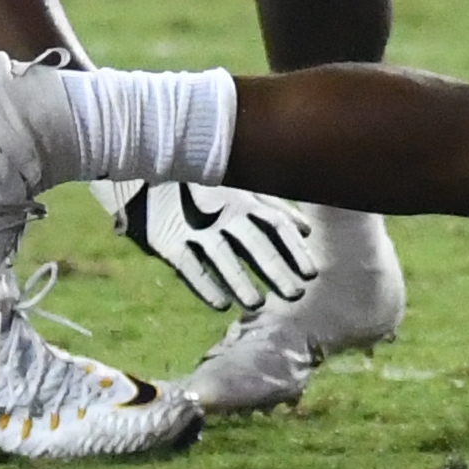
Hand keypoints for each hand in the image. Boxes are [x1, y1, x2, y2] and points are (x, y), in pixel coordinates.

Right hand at [96, 178, 317, 312]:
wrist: (157, 163)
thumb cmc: (211, 182)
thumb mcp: (245, 187)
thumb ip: (275, 207)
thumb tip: (306, 229)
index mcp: (246, 200)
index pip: (278, 227)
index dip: (295, 251)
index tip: (311, 274)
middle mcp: (225, 213)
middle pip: (256, 246)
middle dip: (277, 271)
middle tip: (295, 295)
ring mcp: (196, 227)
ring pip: (223, 259)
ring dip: (241, 283)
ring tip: (258, 304)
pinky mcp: (168, 240)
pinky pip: (189, 267)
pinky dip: (205, 287)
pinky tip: (221, 305)